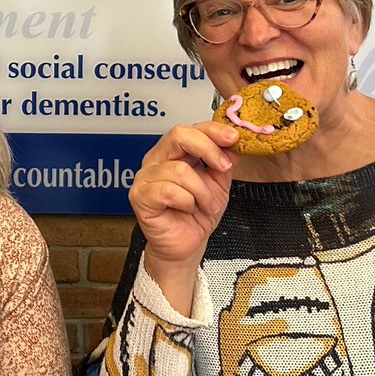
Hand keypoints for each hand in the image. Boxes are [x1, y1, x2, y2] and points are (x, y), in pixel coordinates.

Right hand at [128, 120, 236, 310]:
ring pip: (180, 170)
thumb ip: (223, 163)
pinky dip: (187, 202)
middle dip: (208, 149)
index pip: (190, 129)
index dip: (212, 130)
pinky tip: (188, 210)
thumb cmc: (197, 215)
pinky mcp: (140, 197)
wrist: (186, 246)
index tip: (233, 138)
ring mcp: (145, 177)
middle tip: (224, 167)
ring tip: (206, 205)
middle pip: (179, 135)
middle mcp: (156, 160)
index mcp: (173, 153)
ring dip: (202, 191)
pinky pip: (169, 191)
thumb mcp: (218, 184)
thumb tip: (234, 145)